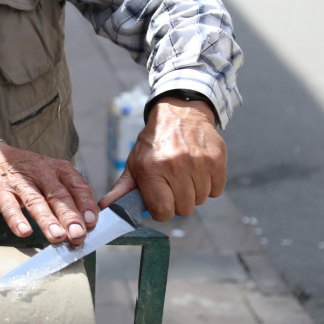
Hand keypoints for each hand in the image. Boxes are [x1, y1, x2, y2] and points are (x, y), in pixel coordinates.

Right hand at [0, 141, 99, 243]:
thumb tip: (88, 223)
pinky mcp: (1, 192)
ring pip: (36, 202)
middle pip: (58, 195)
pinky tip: (24, 232)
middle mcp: (41, 173)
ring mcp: (20, 182)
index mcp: (59, 169)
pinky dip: (17, 220)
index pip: (77, 186)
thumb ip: (70, 197)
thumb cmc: (31, 174)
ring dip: (47, 220)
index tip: (92, 222)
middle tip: (77, 234)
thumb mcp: (53, 177)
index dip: (86, 204)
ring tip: (57, 236)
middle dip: (69, 216)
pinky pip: (10, 206)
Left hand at [100, 97, 226, 220]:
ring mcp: (198, 163)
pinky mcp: (216, 160)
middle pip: (184, 208)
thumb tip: (106, 207)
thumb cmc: (154, 142)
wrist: (179, 112)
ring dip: (194, 192)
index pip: (163, 211)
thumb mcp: (134, 163)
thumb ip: (122, 188)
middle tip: (173, 184)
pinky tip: (199, 171)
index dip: (161, 211)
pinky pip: (217, 190)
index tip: (161, 201)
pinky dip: (210, 185)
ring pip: (201, 200)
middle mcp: (175, 166)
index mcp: (151, 169)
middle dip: (178, 201)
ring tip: (186, 174)